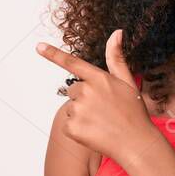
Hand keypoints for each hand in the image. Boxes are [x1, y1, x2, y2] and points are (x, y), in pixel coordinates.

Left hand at [36, 29, 159, 164]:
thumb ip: (116, 57)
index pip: (72, 63)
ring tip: (102, 123)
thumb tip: (117, 32)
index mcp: (99, 78)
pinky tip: (94, 132)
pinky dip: (78, 130)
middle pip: (74, 91)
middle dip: (85, 98)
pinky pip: (68, 125)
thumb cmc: (133, 112)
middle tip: (104, 110)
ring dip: (82, 115)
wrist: (136, 143)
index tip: (38, 47)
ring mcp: (78, 110)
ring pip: (71, 108)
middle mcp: (86, 91)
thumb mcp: (127, 82)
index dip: (53, 54)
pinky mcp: (72, 127)